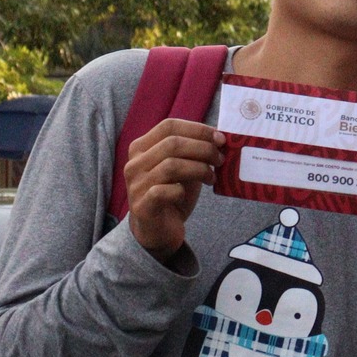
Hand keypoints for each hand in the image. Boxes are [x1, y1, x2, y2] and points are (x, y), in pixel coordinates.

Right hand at [126, 120, 224, 261]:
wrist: (156, 230)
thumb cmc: (172, 194)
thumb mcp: (184, 169)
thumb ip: (194, 153)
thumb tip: (220, 139)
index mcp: (142, 147)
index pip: (169, 126)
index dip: (197, 129)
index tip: (220, 138)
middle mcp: (134, 163)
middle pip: (173, 144)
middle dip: (203, 149)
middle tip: (221, 159)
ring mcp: (136, 184)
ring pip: (171, 165)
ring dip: (199, 169)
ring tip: (212, 177)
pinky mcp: (142, 206)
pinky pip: (165, 191)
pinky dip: (181, 191)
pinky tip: (185, 195)